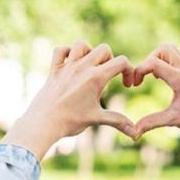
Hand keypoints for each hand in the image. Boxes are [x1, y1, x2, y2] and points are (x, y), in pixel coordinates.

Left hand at [1, 40, 136, 160]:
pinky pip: (60, 50)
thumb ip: (118, 122)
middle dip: (111, 60)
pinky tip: (72, 65)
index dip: (129, 71)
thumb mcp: (97, 119)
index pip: (121, 61)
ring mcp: (67, 67)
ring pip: (82, 44)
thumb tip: (136, 134)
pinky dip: (67, 53)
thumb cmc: (70, 121)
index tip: (126, 85)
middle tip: (108, 76)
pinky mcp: (54, 70)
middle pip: (104, 49)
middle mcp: (82, 67)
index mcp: (96, 77)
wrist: (43, 123)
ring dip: (89, 52)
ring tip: (91, 67)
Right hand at [132, 44, 179, 153]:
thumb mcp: (173, 121)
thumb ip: (151, 123)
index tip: (134, 86)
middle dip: (148, 60)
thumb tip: (133, 133)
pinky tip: (164, 78)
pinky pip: (179, 56)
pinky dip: (168, 61)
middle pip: (162, 49)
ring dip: (158, 58)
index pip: (153, 62)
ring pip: (171, 49)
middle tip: (143, 79)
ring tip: (153, 77)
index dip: (138, 70)